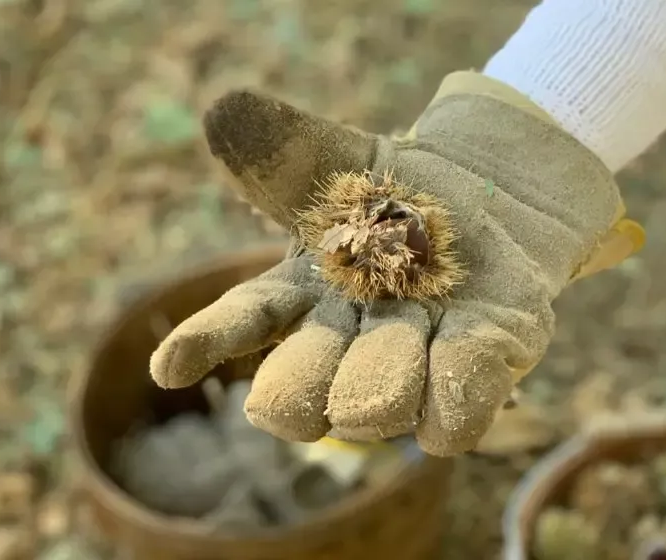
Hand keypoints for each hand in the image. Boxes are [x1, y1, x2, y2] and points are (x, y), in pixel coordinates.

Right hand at [149, 72, 642, 455]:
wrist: (494, 200)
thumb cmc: (399, 191)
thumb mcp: (343, 162)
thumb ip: (288, 150)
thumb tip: (223, 112)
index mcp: (294, 298)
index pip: (239, 326)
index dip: (205, 344)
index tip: (170, 365)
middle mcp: (339, 356)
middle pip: (300, 400)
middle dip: (317, 373)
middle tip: (360, 316)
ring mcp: (403, 380)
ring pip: (375, 414)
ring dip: (395, 364)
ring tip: (423, 313)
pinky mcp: (465, 389)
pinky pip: (448, 426)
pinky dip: (452, 394)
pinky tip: (458, 342)